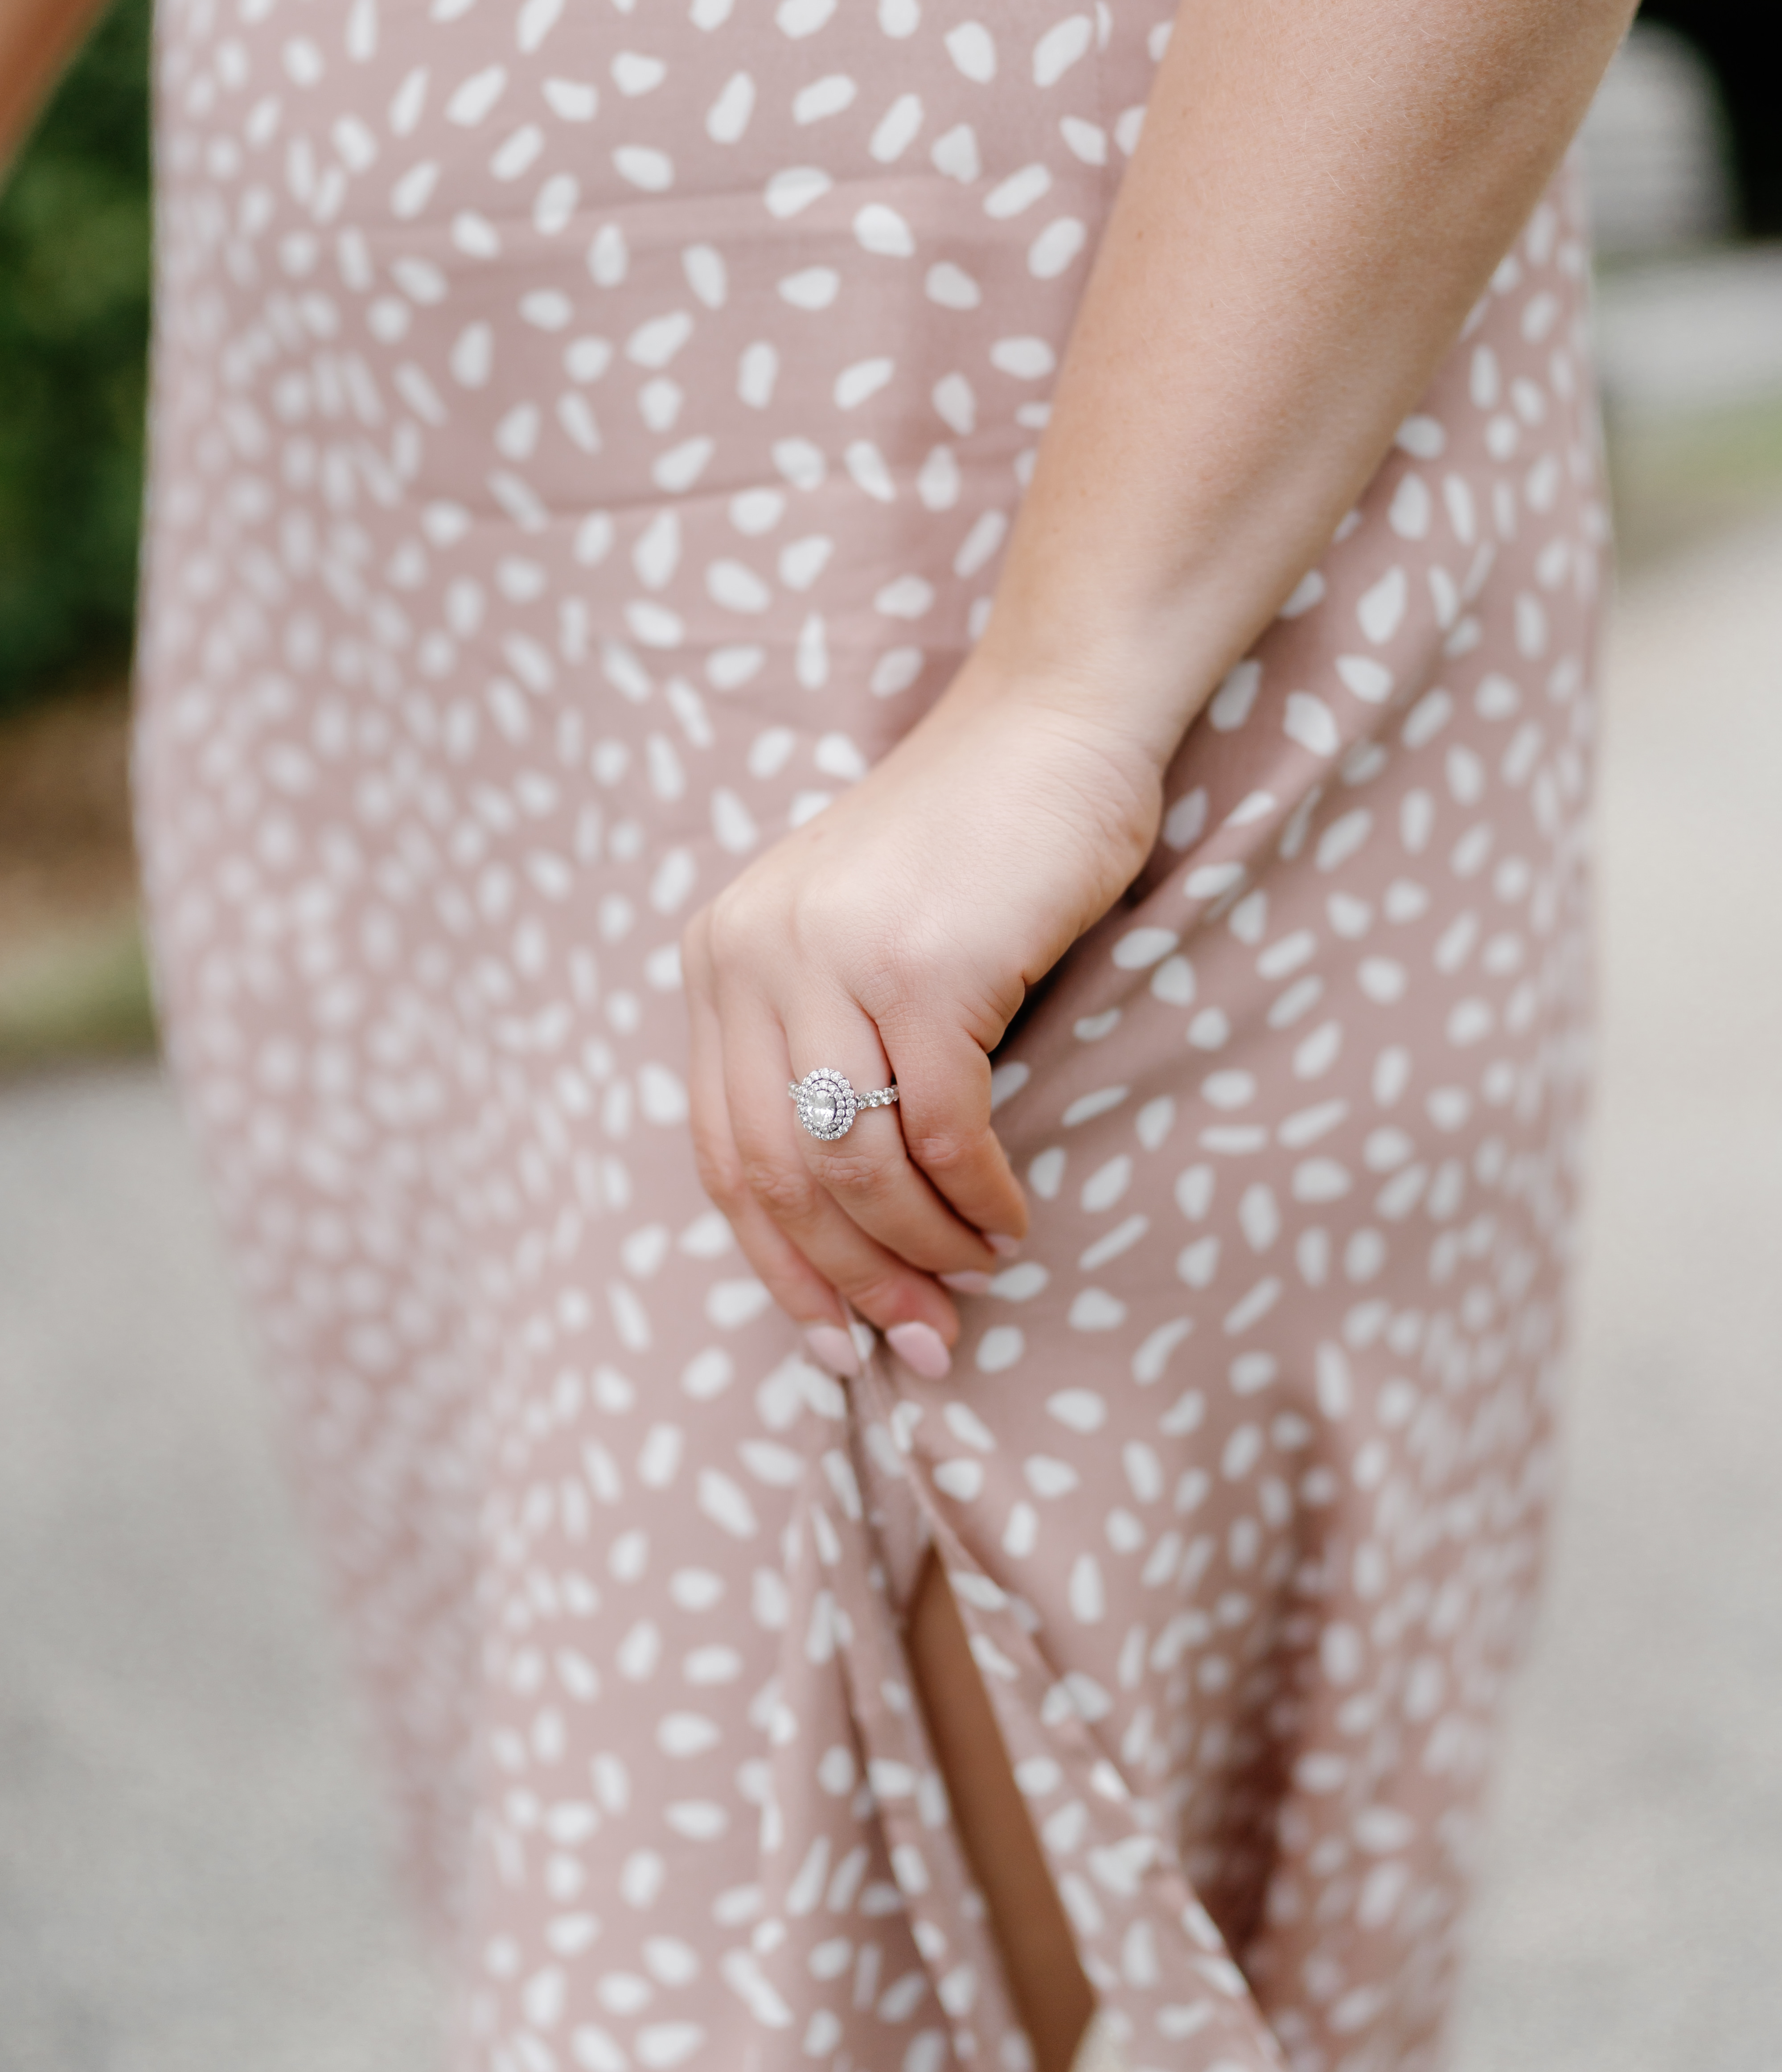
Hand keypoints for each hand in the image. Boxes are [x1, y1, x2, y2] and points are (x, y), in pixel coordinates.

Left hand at [681, 668, 1163, 1379]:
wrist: (1052, 725)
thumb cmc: (969, 848)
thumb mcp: (851, 942)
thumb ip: (820, 1052)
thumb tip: (844, 1231)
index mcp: (720, 956)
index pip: (721, 1153)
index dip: (777, 1264)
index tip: (833, 1340)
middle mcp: (753, 955)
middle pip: (780, 1175)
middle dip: (851, 1283)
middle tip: (919, 1346)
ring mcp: (834, 957)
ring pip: (857, 1166)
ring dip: (922, 1250)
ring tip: (975, 1282)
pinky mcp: (924, 966)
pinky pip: (942, 1129)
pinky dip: (978, 1197)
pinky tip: (1011, 1221)